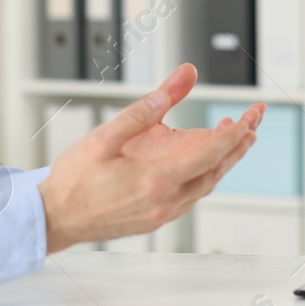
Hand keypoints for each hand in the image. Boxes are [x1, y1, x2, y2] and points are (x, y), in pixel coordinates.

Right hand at [37, 64, 264, 252]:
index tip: (248, 117)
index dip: (233, 134)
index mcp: (156, 180)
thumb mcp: (104, 137)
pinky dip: (204, 176)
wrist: (52, 219)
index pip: (210, 154)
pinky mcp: (154, 219)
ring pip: (205, 186)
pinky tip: (202, 164)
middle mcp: (165, 202)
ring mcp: (161, 214)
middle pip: (216, 171)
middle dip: (238, 145)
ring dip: (223, 162)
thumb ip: (143, 111)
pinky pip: (191, 196)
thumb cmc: (72, 181)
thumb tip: (175, 86)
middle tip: (253, 123)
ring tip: (234, 138)